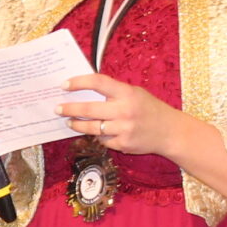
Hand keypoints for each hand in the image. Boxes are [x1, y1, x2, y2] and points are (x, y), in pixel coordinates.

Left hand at [61, 72, 185, 156]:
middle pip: (88, 109)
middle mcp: (124, 110)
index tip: (64, 85)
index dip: (79, 82)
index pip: (98, 82)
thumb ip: (114, 92)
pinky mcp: (123, 144)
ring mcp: (123, 129)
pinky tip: (95, 132)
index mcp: (127, 93)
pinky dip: (97, 136)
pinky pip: (102, 140)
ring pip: (91, 128)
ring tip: (69, 122)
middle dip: (69, 109)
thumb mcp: (135, 93)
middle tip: (57, 108)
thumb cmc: (149, 109)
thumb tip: (85, 90)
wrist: (170, 132)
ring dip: (77, 125)